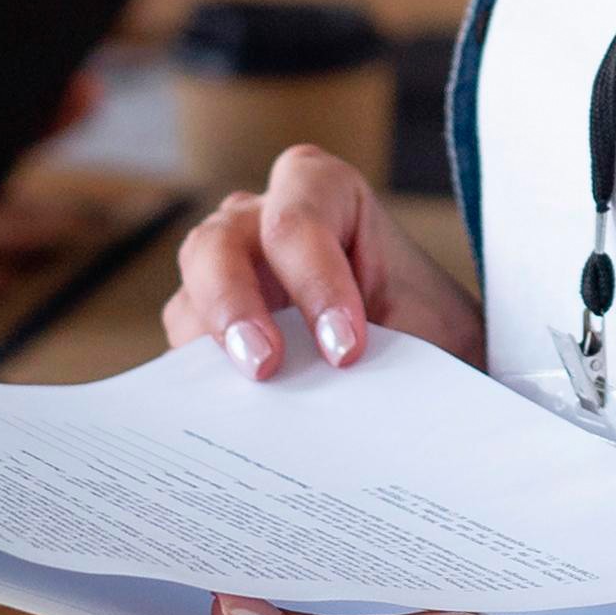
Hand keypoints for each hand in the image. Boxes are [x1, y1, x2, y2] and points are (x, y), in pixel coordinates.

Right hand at [168, 149, 481, 379]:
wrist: (426, 371)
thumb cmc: (430, 331)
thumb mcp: (430, 329)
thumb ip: (396, 346)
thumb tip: (356, 388)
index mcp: (324, 192)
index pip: (298, 221)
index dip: (316, 282)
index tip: (345, 351)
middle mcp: (260, 220)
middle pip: (219, 244)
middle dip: (237, 305)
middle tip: (266, 366)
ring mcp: (225, 273)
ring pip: (190, 295)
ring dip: (211, 347)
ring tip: (245, 396)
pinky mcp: (206, 329)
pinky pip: (184, 352)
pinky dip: (202, 384)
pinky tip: (231, 422)